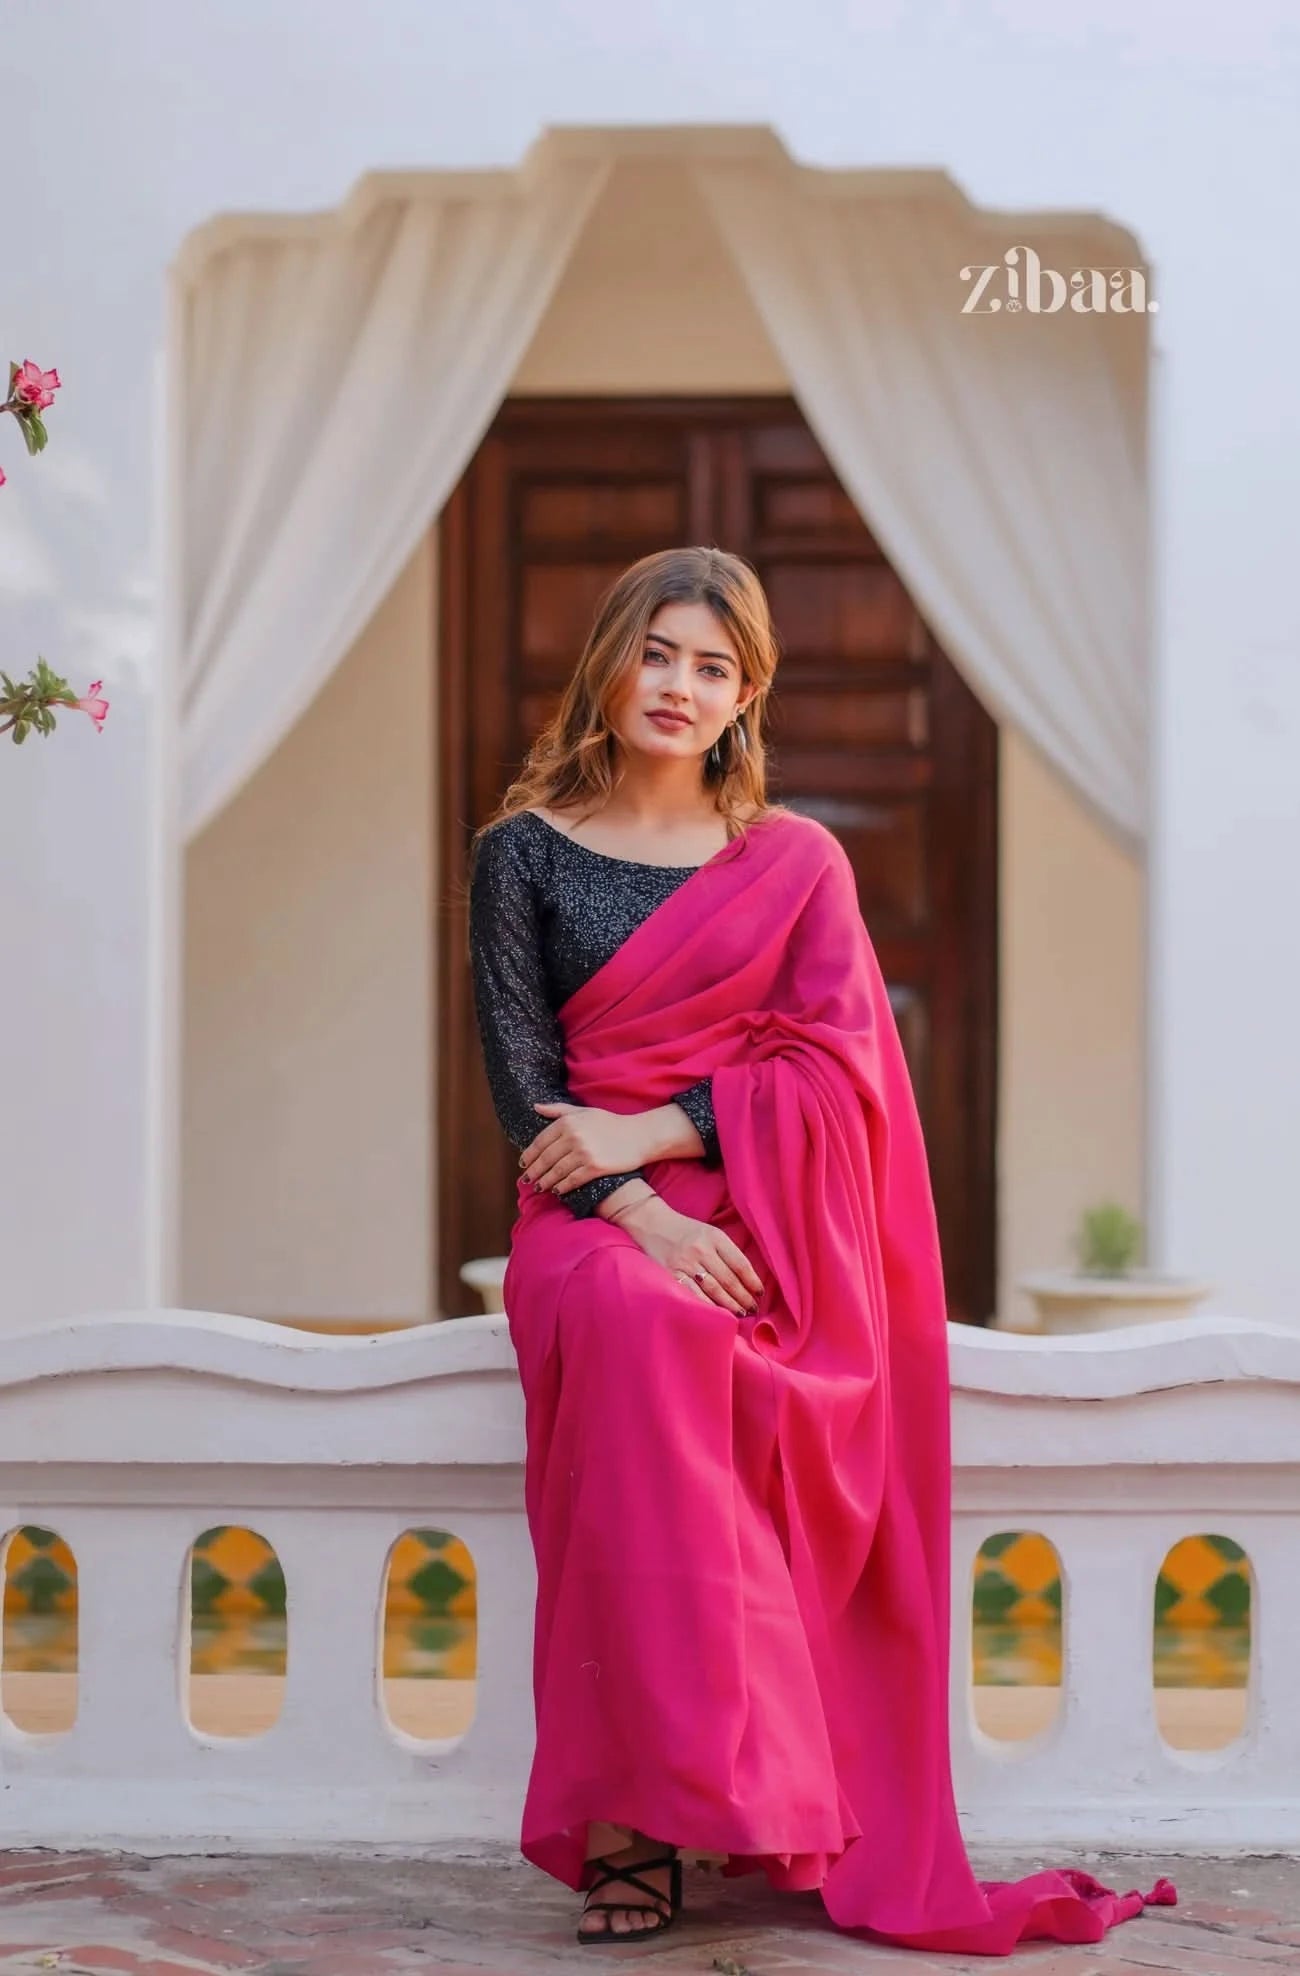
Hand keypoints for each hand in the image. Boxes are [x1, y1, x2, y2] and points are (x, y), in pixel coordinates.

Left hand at [521, 1101, 652, 1195]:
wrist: (639, 1135)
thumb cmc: (611, 1123)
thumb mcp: (584, 1111)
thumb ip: (558, 1110)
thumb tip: (535, 1107)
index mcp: (568, 1122)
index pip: (540, 1141)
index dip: (529, 1155)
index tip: (523, 1164)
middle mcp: (573, 1136)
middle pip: (545, 1159)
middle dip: (534, 1171)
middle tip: (527, 1180)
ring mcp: (584, 1152)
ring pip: (556, 1172)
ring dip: (545, 1182)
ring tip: (539, 1187)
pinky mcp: (594, 1167)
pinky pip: (572, 1180)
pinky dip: (562, 1187)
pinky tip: (557, 1191)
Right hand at [611, 1196, 763, 1317]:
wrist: (652, 1223)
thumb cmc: (686, 1230)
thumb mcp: (709, 1232)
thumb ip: (726, 1251)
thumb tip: (746, 1279)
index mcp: (715, 1237)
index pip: (740, 1264)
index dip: (752, 1281)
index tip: (759, 1293)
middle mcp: (701, 1250)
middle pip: (729, 1280)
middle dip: (743, 1297)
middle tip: (753, 1309)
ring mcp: (685, 1263)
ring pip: (713, 1289)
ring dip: (729, 1304)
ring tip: (740, 1313)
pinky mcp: (671, 1273)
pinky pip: (693, 1294)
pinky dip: (706, 1305)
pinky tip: (716, 1313)